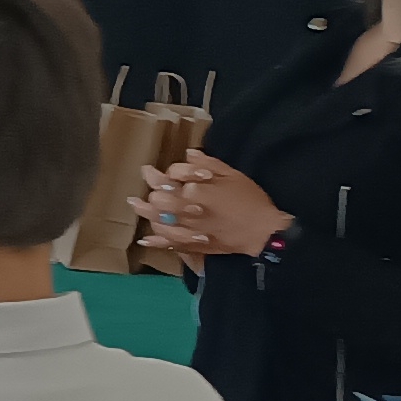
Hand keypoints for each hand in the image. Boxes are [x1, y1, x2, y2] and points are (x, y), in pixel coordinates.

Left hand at [130, 149, 288, 260]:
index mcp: (197, 191)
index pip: (169, 180)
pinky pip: (170, 244)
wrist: (264, 232)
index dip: (161, 175)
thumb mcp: (232, 175)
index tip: (154, 172)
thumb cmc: (250, 200)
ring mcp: (190, 230)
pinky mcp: (194, 246)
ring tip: (137, 205)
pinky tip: (144, 239)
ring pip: (160, 222)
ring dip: (146, 214)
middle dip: (151, 193)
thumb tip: (188, 154)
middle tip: (144, 188)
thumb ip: (208, 164)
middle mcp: (188, 211)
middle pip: (158, 201)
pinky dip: (156, 242)